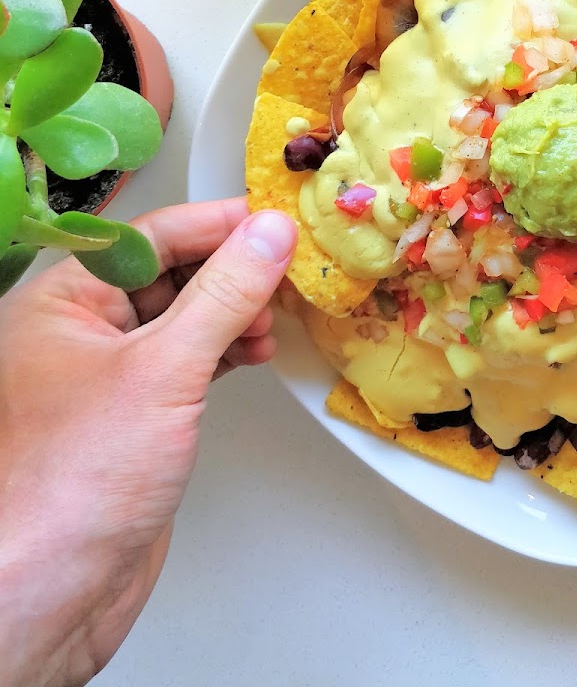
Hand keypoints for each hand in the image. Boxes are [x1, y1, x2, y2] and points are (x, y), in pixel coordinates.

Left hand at [0, 199, 296, 686]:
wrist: (49, 593)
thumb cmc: (75, 482)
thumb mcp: (165, 368)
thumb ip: (225, 293)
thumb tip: (270, 232)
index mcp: (60, 302)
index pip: (151, 235)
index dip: (218, 223)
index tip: (277, 220)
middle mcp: (77, 331)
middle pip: (169, 270)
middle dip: (232, 269)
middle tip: (289, 269)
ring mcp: (106, 374)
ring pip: (183, 314)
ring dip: (235, 310)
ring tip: (274, 318)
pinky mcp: (134, 414)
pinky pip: (189, 357)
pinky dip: (227, 347)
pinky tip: (255, 350)